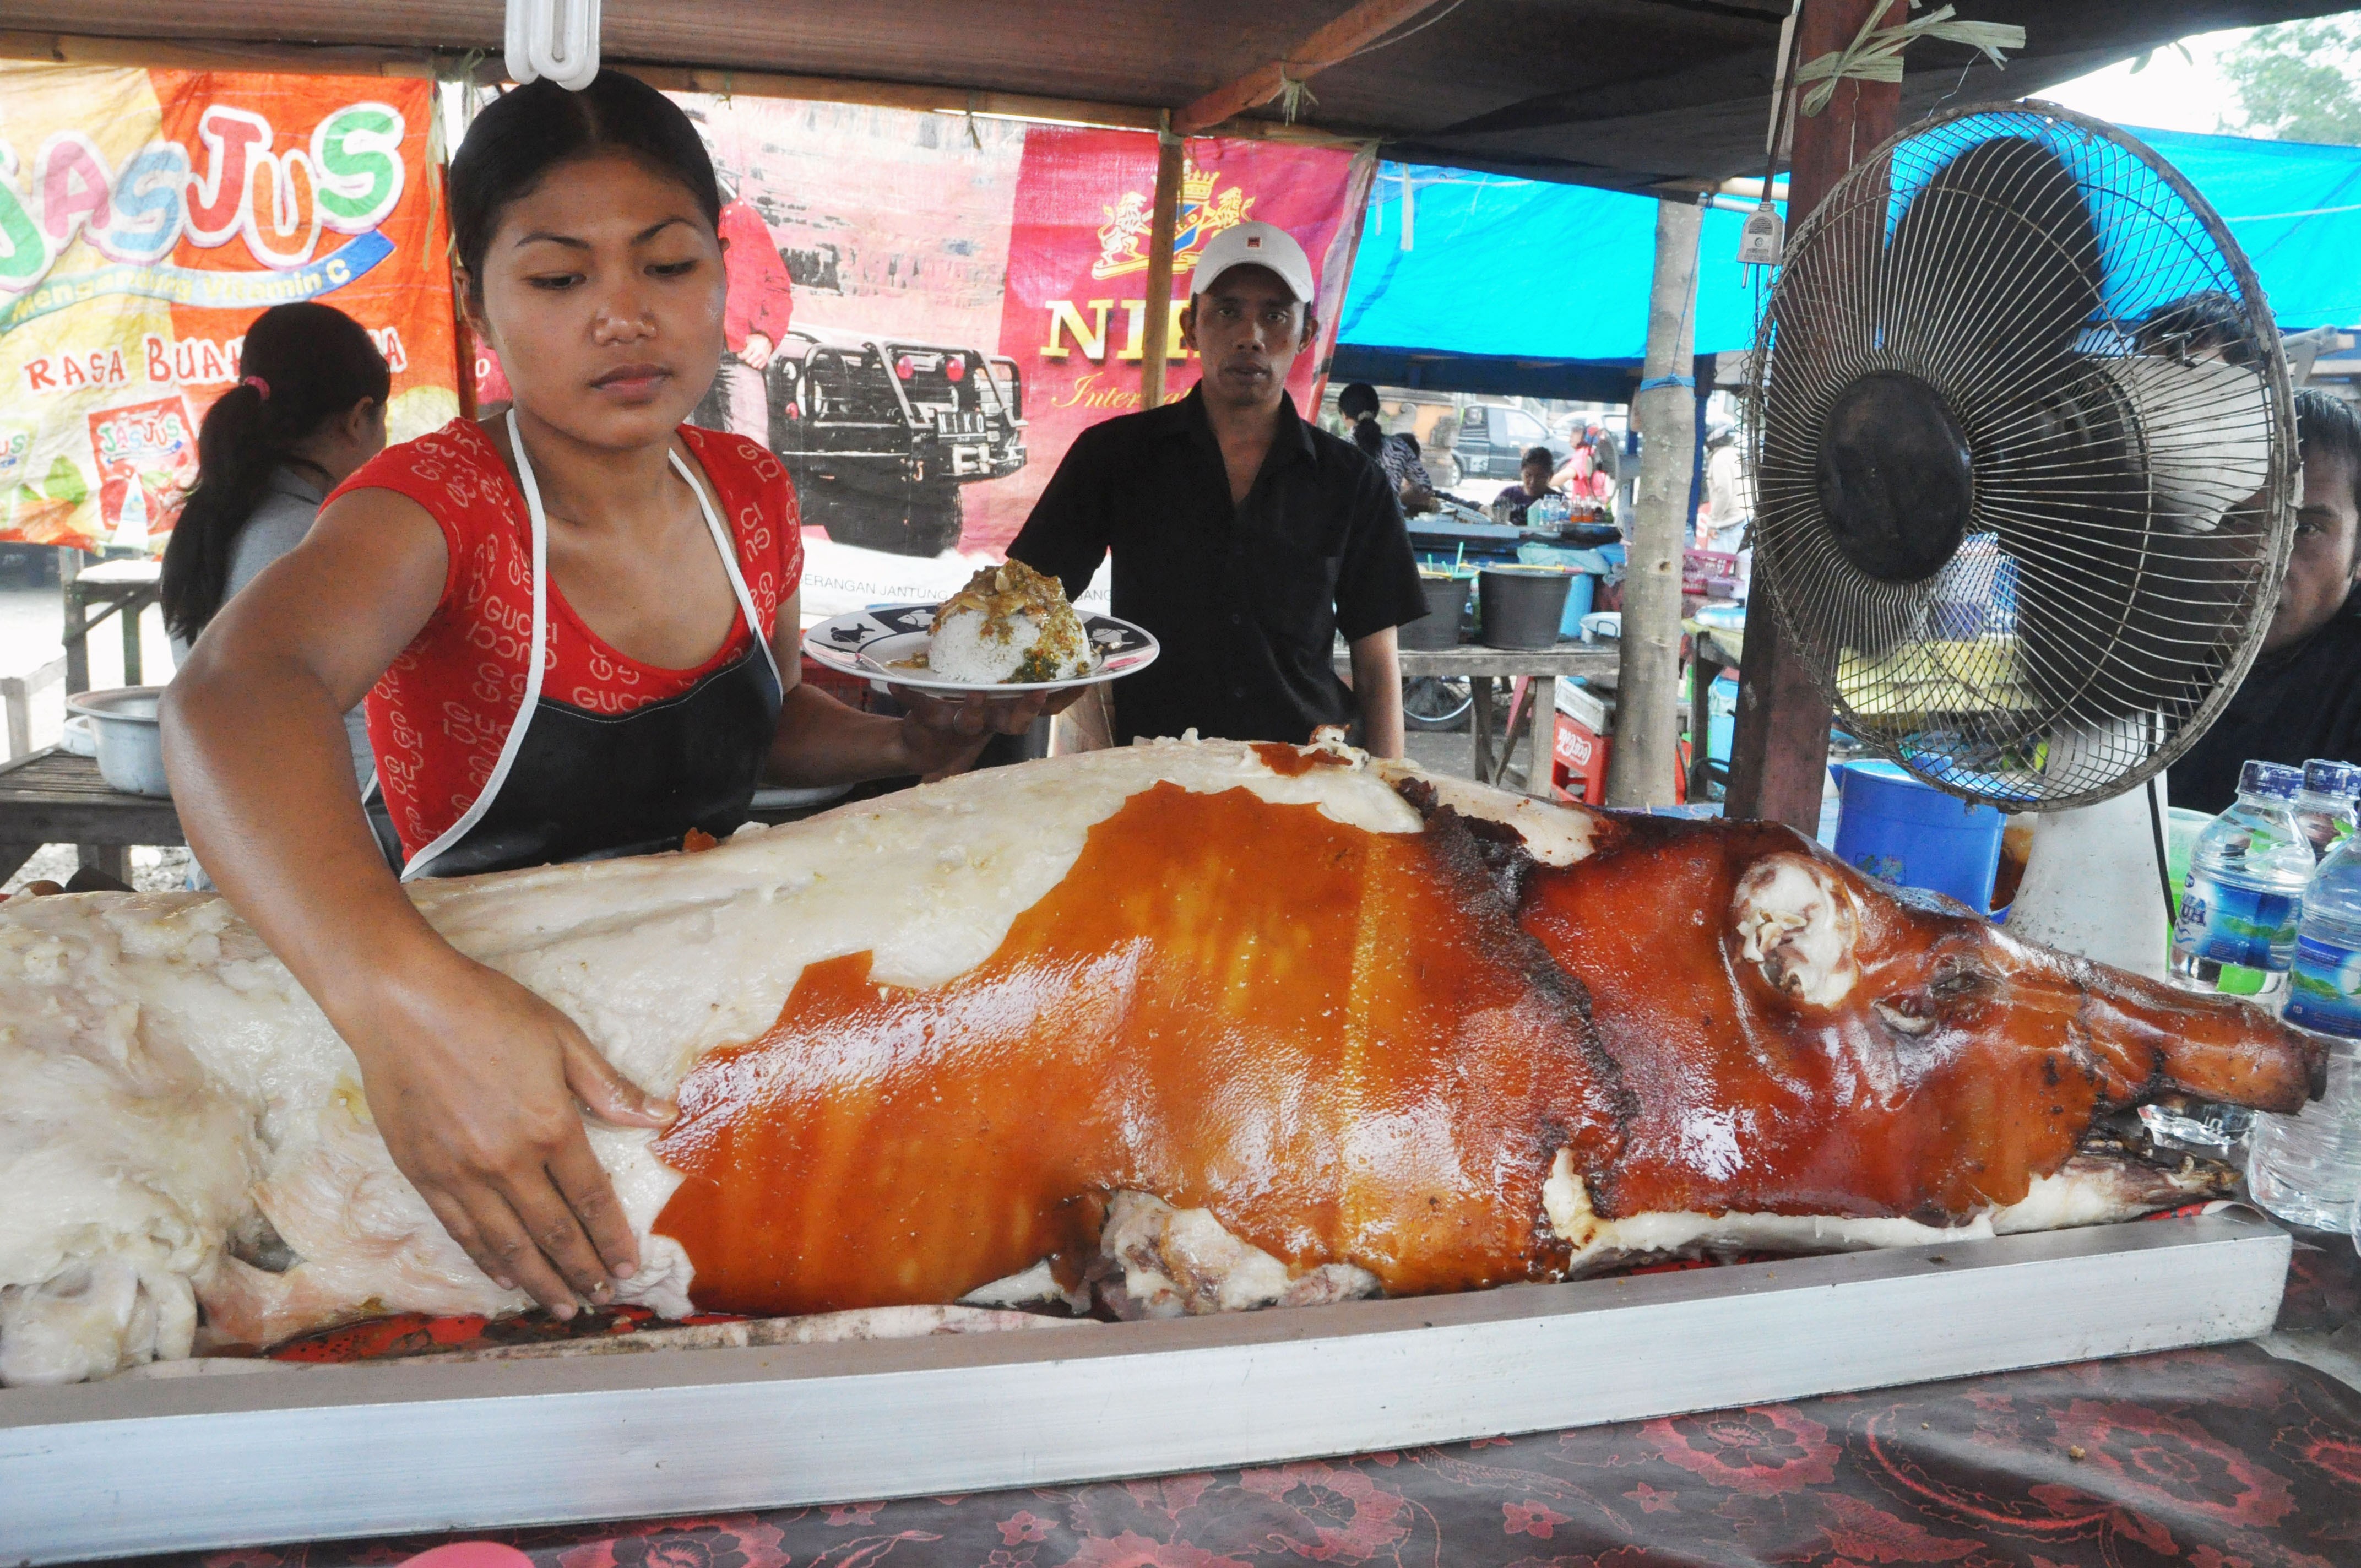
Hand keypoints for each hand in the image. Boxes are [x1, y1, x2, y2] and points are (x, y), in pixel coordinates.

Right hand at [341, 950, 674, 1317]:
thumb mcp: (562, 1038)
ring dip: (540, 1280)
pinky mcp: (422, 1174)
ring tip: (564, 1306)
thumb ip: (610, 1087)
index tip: (628, 1266)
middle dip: (581, 1270)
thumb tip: (662, 1116)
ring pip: (507, 1244)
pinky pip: (461, 1230)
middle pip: (552, 1232)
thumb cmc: (487, 1010)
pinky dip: (487, 1259)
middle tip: (603, 1297)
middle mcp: (506, 1162)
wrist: (401, 1004)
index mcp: (549, 1127)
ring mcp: (460, 1173)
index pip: (591, 1198)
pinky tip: (506, 1277)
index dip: (612, 1237)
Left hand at [740, 333, 773, 370]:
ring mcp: (763, 356)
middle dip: (746, 359)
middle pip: (749, 361)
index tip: (739, 354)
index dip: (740, 355)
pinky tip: (756, 360)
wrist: (768, 339)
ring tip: (751, 358)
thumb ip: (743, 343)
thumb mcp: (749, 338)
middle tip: (746, 356)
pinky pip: (760, 367)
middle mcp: (759, 352)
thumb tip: (737, 347)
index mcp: (753, 346)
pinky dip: (757, 364)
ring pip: (754, 365)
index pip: (744, 355)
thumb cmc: (757, 339)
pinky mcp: (766, 359)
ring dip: (752, 362)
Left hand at [887, 684, 1084, 781]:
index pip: (1043, 708)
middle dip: (1027, 707)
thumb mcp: (990, 689)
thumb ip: (1008, 666)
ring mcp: (960, 725)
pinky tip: (894, 684)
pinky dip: (908, 695)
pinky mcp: (931, 722)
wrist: (920, 745)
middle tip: (1038, 689)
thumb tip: (1037, 623)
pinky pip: (921, 707)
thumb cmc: (963, 709)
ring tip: (974, 693)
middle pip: (1015, 722)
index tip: (1082, 681)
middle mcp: (990, 722)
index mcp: (1008, 711)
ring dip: (976, 708)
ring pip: (973, 721)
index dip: (1064, 698)